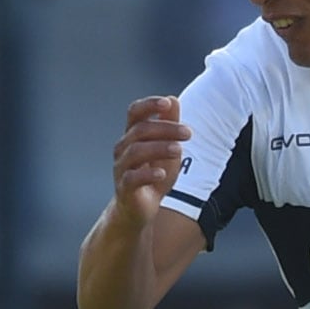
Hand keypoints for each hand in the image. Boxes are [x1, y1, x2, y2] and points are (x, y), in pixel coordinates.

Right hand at [113, 96, 191, 220]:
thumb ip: (169, 126)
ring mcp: (121, 167)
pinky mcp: (124, 187)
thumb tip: (173, 100)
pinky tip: (162, 174)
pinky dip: (148, 174)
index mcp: (133, 135)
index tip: (167, 103)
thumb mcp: (166, 148)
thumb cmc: (153, 175)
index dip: (149, 105)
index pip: (135, 112)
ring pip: (135, 151)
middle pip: (140, 130)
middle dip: (165, 128)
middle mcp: (123, 148)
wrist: (140, 208)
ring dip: (159, 147)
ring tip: (179, 150)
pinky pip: (132, 177)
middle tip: (188, 133)